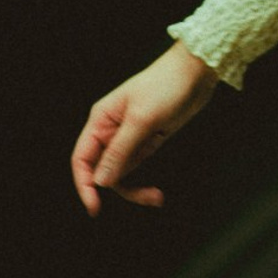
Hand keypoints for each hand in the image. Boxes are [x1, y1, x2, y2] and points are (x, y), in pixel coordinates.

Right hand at [71, 40, 218, 215]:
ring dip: (134, 189)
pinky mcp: (147, 142)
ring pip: (120, 174)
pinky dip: (144, 182)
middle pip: (101, 171)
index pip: (82, 158)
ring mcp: (129, 137)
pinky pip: (137, 168)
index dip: (84, 184)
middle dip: (117, 188)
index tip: (94, 206)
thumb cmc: (166, 84)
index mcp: (101, 119)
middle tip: (141, 198)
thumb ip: (119, 151)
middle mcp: (111, 130)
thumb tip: (99, 181)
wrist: (196, 72)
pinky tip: (157, 192)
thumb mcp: (141, 119)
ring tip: (155, 197)